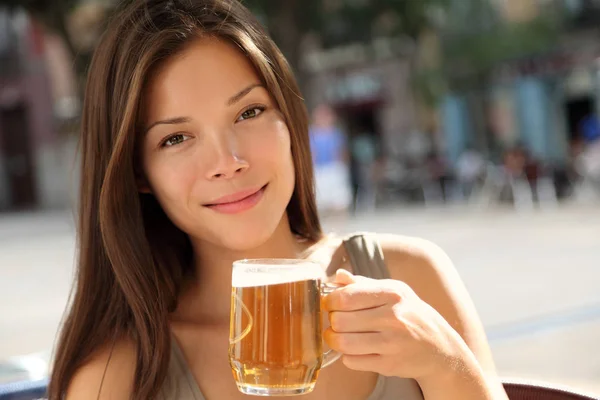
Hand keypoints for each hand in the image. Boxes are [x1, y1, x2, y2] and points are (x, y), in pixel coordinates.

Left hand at [323, 269, 473, 380]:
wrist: (439, 347)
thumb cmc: (410, 314)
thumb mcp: (393, 292)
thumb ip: (363, 284)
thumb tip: (337, 276)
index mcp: (392, 294)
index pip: (346, 297)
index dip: (330, 301)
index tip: (330, 304)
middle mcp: (394, 317)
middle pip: (341, 320)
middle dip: (332, 321)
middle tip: (335, 321)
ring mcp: (392, 343)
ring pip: (343, 343)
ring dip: (334, 340)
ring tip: (337, 336)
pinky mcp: (390, 365)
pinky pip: (352, 361)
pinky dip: (347, 356)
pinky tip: (354, 349)